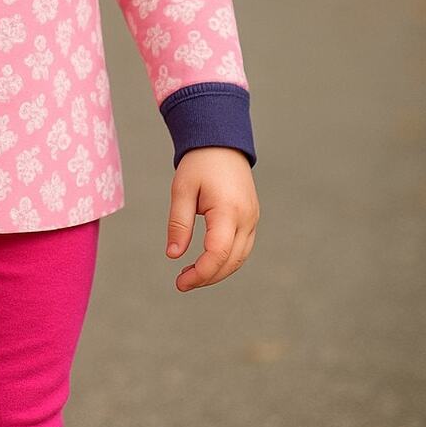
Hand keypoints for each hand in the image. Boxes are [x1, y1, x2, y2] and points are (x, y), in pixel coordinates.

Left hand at [166, 146, 258, 291]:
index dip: (200, 272)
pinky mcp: (252, 219)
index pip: (218, 253)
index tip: (180, 282)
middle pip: (231, 261)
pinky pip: (242, 248)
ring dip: (217, 271)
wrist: (221, 144)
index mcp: (228, 210)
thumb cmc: (199, 164)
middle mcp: (247, 218)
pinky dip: (226, 260)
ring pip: (239, 258)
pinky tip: (206, 261)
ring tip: (190, 275)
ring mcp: (253, 220)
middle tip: (181, 282)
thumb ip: (179, 223)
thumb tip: (173, 255)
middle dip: (207, 277)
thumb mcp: (182, 190)